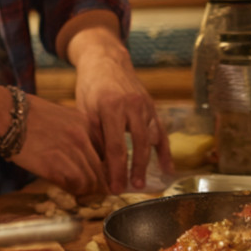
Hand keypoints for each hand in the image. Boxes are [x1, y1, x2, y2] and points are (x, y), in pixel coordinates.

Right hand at [11, 94, 108, 195]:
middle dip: (100, 183)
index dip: (105, 168)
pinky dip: (73, 191)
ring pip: (91, 180)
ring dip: (86, 189)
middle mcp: (82, 138)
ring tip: (79, 192)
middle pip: (102, 170)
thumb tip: (84, 153)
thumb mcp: (62, 115)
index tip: (102, 176)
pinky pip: (74, 185)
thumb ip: (77, 131)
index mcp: (86, 123)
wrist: (5, 114)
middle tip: (95, 191)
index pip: (108, 152)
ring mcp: (69, 152)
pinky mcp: (54, 166)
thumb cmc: (28, 115)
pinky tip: (67, 188)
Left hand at [73, 60, 172, 191]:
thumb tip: (96, 164)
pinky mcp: (152, 107)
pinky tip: (167, 169)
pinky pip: (161, 132)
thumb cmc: (89, 86)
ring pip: (150, 140)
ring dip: (147, 164)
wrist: (105, 60)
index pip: (115, 146)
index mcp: (110, 107)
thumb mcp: (84, 108)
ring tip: (143, 184)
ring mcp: (145, 106)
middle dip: (133, 170)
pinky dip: (164, 151)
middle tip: (129, 189)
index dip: (115, 170)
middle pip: (136, 146)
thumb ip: (93, 133)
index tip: (114, 188)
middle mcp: (131, 106)